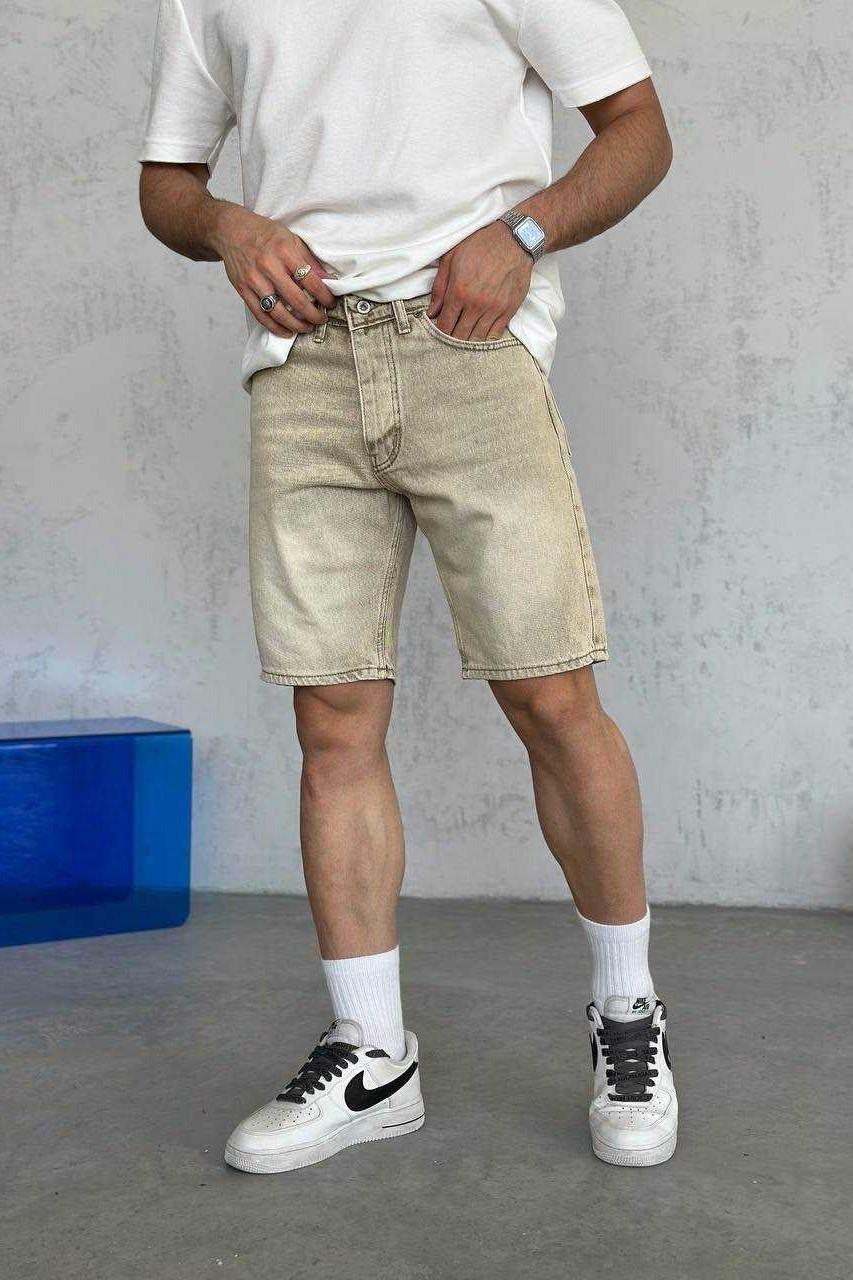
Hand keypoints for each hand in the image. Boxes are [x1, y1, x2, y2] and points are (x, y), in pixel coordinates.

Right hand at [210, 205, 336, 335]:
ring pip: (278, 312)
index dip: (324, 296)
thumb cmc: (264, 234)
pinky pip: (260, 315)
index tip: (331, 303)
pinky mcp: (243, 290)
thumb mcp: (291, 238)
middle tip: (322, 319)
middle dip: (313, 314)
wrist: (231, 230)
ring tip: (307, 328)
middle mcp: (268, 266)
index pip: (310, 280)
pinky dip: (275, 327)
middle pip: (296, 299)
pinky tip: (287, 332)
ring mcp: (254, 280)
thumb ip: (309, 260)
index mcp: (284, 251)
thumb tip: (328, 281)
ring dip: (296, 325)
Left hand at [427, 221, 532, 339]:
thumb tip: (431, 312)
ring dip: (468, 341)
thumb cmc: (480, 245)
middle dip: (452, 339)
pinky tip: (480, 334)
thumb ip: (439, 287)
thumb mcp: (451, 258)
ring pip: (477, 338)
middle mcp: (476, 304)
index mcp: (459, 291)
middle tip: (450, 336)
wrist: (514, 240)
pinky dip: (485, 338)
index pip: (445, 325)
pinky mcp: (509, 310)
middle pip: (459, 336)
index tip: (439, 331)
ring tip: (463, 336)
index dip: (439, 332)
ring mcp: (494, 309)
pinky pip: (494, 335)